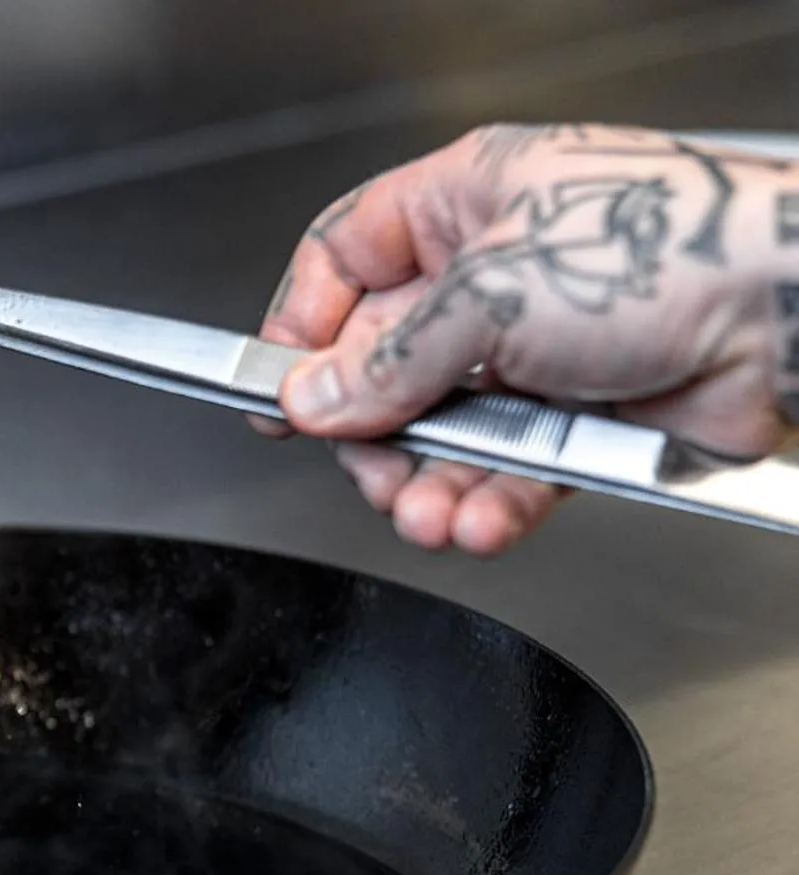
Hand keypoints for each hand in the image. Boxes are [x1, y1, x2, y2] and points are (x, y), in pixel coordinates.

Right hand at [259, 124, 798, 554]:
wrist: (789, 316)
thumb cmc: (665, 251)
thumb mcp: (488, 295)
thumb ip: (388, 361)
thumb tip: (311, 399)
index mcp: (465, 204)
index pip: (345, 258)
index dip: (301, 326)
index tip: (275, 391)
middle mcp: (496, 272)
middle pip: (383, 364)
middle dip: (370, 433)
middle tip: (366, 468)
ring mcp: (538, 347)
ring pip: (442, 432)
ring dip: (426, 485)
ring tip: (427, 515)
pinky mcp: (580, 414)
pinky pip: (506, 470)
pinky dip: (487, 505)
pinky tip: (477, 523)